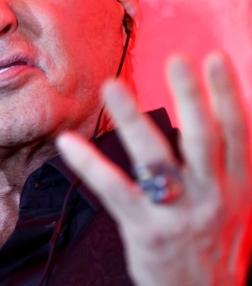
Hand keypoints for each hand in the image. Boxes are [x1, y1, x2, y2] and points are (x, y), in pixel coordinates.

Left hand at [56, 52, 251, 284]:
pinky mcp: (145, 231)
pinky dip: (90, 164)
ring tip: (111, 86)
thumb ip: (230, 162)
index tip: (217, 58)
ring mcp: (178, 215)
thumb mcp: (239, 206)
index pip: (236, 133)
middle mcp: (213, 197)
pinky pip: (114, 191)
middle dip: (192, 97)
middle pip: (203, 139)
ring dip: (132, 120)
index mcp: (237, 187)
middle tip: (177, 59)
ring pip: (155, 160)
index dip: (228, 95)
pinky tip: (68, 141)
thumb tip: (232, 111)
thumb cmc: (215, 243)